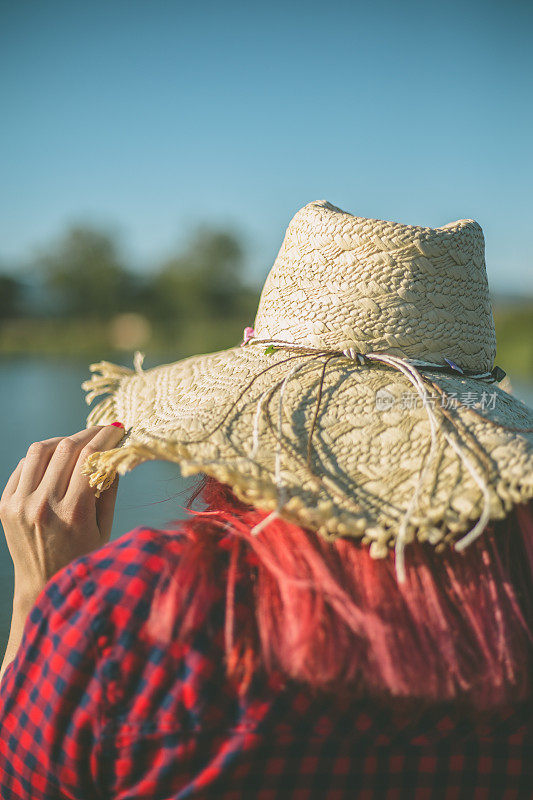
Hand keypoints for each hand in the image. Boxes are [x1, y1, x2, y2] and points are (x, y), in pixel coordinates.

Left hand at [0, 424, 124, 606]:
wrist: (42, 586)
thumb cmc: (82, 558)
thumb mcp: (104, 528)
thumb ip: (109, 489)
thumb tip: (115, 454)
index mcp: (74, 512)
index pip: (91, 457)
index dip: (106, 437)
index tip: (117, 429)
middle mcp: (44, 505)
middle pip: (67, 448)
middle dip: (88, 434)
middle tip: (102, 431)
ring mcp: (20, 504)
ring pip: (40, 450)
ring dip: (62, 440)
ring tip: (77, 443)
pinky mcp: (5, 504)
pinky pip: (23, 466)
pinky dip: (40, 456)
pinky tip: (54, 460)